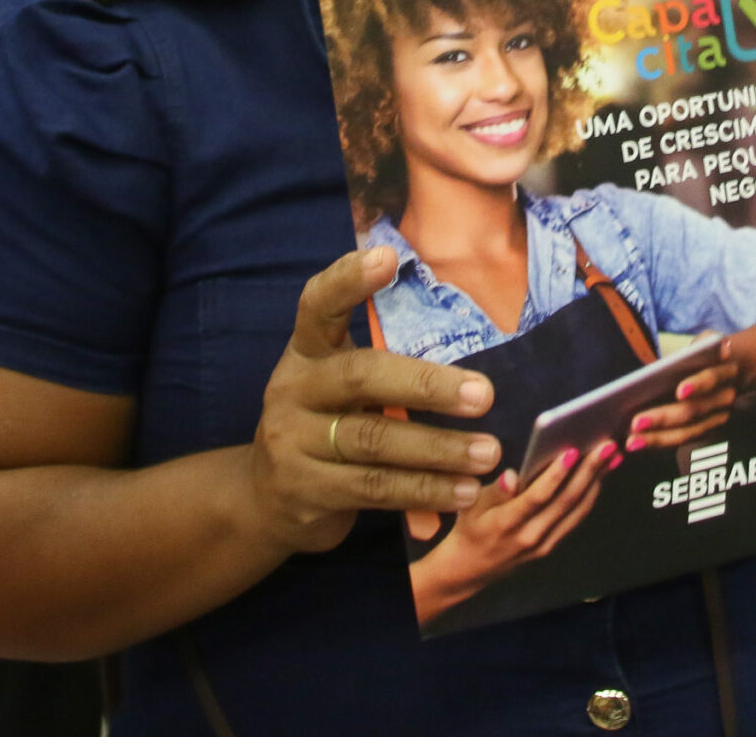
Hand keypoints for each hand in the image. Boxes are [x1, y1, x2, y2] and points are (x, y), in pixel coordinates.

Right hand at [248, 247, 501, 554]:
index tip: (389, 256)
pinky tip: (464, 491)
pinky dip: (425, 491)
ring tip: (489, 452)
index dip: (349, 279)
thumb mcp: (340, 389)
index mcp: (306, 352)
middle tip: (484, 394)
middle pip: (362, 377)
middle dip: (428, 385)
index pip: (317, 305)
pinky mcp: (305, 490)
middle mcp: (293, 389)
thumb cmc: (326, 426)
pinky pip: (374, 488)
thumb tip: (473, 364)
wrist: (266, 499)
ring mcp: (293, 442)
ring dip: (440, 449)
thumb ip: (384, 370)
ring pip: (375, 442)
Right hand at [409, 438, 613, 620]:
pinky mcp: (552, 545)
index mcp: (507, 524)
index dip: (556, 474)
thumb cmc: (469, 529)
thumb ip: (494, 492)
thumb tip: (512, 475)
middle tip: (607, 446)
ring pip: (577, 510)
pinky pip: (575, 519)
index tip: (572, 451)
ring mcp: (544, 544)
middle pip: (566, 502)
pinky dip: (590, 496)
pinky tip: (599, 476)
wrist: (469, 570)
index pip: (537, 497)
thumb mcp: (470, 507)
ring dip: (597, 482)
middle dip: (589, 472)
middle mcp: (531, 536)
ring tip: (612, 457)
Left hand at [625, 347, 738, 449]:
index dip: (698, 385)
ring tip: (633, 441)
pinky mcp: (710, 431)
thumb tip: (660, 368)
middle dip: (664, 418)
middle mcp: (725, 398)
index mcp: (724, 371)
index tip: (679, 392)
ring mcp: (719, 418)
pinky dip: (660, 443)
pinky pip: (683, 440)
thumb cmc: (711, 354)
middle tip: (637, 422)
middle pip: (693, 410)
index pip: (711, 378)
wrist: (741, 369)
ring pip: (688, 432)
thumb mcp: (705, 342)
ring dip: (658, 438)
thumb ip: (692, 350)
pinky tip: (639, 444)